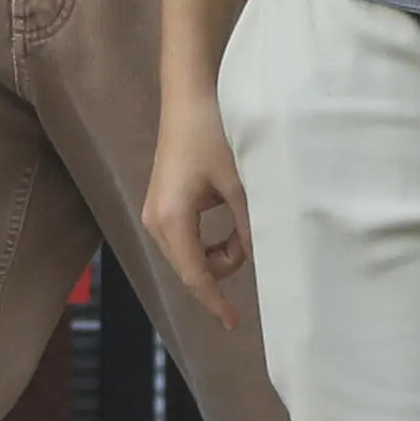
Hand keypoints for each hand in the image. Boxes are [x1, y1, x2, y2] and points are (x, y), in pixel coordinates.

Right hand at [142, 88, 252, 332]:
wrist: (188, 96)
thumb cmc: (212, 134)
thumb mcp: (238, 183)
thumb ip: (249, 225)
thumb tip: (262, 258)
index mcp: (172, 220)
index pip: (196, 276)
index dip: (216, 302)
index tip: (236, 324)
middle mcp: (157, 222)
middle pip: (192, 269)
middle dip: (224, 267)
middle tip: (253, 241)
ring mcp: (157, 213)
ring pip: (192, 255)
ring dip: (221, 251)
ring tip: (243, 221)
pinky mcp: (164, 205)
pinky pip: (189, 240)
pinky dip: (211, 239)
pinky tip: (230, 217)